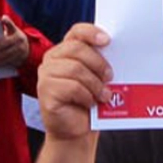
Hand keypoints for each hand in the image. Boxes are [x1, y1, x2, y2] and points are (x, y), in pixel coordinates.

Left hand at [0, 15, 32, 68]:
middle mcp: (19, 46)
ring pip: (4, 59)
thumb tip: (3, 17)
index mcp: (17, 37)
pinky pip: (5, 64)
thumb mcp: (14, 29)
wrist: (29, 49)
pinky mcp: (17, 62)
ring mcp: (19, 55)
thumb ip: (8, 24)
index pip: (4, 42)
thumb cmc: (17, 37)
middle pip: (3, 52)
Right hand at [36, 24, 112, 139]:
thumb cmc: (88, 102)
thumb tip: (117, 53)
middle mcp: (52, 59)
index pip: (77, 32)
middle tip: (110, 77)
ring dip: (95, 84)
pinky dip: (86, 96)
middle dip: (98, 63)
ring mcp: (46, 75)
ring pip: (75, 69)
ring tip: (103, 95)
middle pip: (77, 49)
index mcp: (65, 51)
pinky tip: (90, 103)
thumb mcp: (95, 78)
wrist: (76, 130)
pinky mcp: (45, 92)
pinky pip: (71, 87)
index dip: (92, 32)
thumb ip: (99, 63)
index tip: (107, 40)